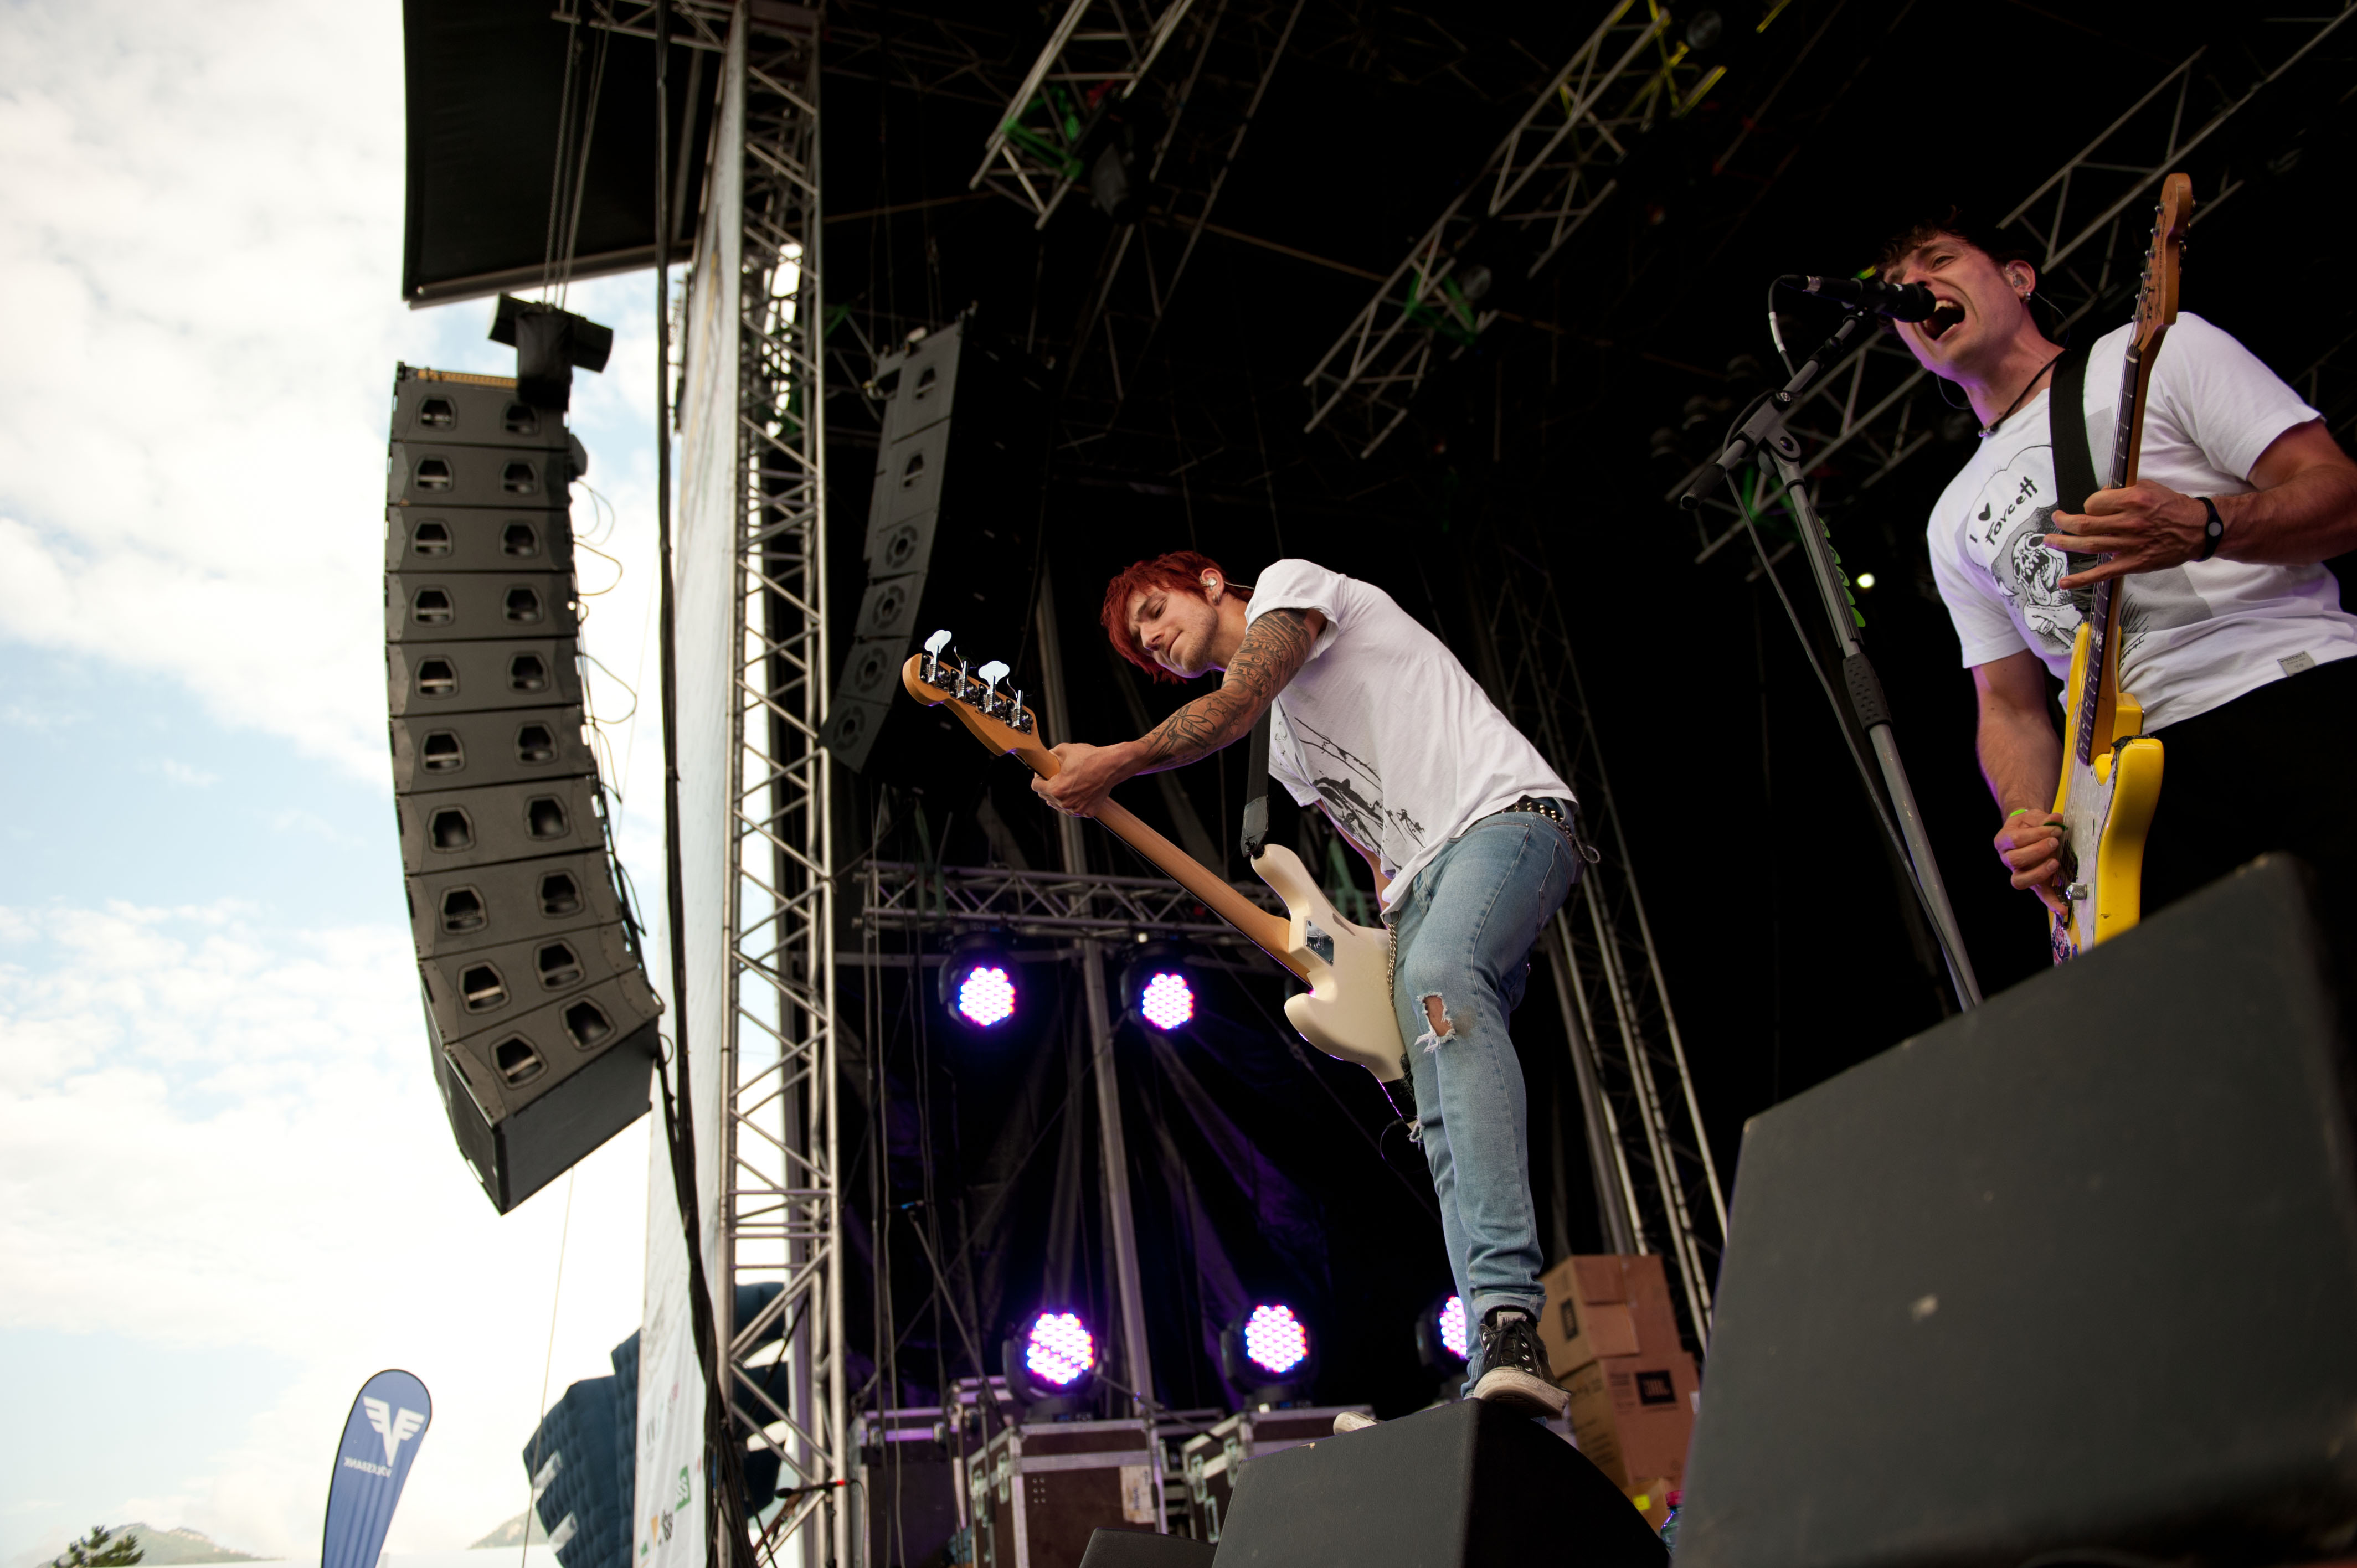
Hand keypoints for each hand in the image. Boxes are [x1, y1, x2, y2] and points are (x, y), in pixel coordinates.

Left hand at [1030, 741, 1133, 817]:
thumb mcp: (1065, 750)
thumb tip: (1044, 758)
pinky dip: (1075, 802)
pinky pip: (1074, 809)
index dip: (1038, 777)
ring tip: (1068, 784)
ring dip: (1060, 797)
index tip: (1043, 774)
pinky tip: (1079, 791)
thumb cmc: (1090, 758)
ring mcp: (1077, 809)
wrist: (1111, 766)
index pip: (1036, 787)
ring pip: (1059, 805)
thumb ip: (1050, 755)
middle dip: (1049, 787)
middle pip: (1046, 797)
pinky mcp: (1087, 812)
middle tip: (1056, 777)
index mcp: (1057, 789)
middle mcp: (1065, 803)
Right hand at [1993, 808, 2067, 916]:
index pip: (2016, 840)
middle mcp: (2007, 859)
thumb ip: (2044, 819)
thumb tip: (2056, 819)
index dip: (2036, 835)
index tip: (2055, 829)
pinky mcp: (2033, 883)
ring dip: (2039, 872)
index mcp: (2003, 841)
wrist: (2027, 831)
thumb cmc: (2029, 825)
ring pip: (2020, 880)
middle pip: (2015, 860)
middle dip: (2037, 851)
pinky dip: (2051, 902)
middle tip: (2054, 842)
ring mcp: (2018, 873)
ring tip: (2054, 863)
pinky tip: (2062, 909)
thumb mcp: (2034, 817)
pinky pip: (2040, 895)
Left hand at [2043, 481, 2210, 586]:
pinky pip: (2103, 572)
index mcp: (2133, 500)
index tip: (2089, 507)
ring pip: (2088, 545)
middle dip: (2064, 522)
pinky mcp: (2133, 562)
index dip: (2087, 504)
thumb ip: (2122, 491)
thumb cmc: (2173, 507)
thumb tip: (2099, 497)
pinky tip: (2065, 582)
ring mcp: (2130, 544)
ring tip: (2049, 541)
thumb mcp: (2149, 488)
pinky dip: (2082, 579)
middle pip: (2085, 524)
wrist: (2199, 529)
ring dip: (2064, 544)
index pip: (2094, 503)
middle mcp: (2129, 522)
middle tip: (2056, 521)